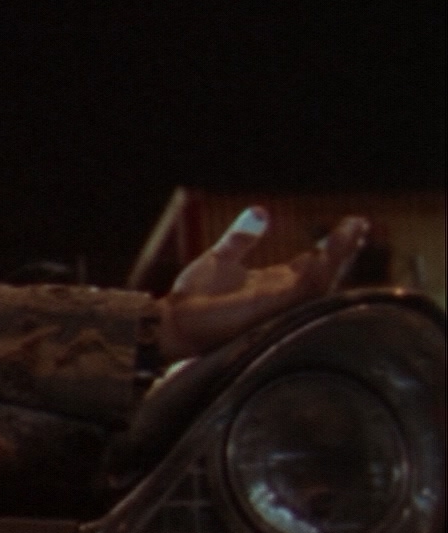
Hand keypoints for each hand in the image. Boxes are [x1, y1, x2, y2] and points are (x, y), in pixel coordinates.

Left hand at [156, 206, 369, 360]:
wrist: (174, 321)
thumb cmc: (194, 297)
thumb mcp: (220, 258)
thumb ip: (241, 238)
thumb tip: (261, 211)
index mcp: (274, 284)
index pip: (313, 264)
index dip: (332, 246)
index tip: (350, 223)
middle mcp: (281, 296)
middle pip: (325, 272)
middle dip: (343, 249)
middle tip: (359, 224)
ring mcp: (278, 304)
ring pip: (321, 281)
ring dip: (337, 256)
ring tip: (352, 230)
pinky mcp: (269, 309)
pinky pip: (300, 291)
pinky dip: (316, 272)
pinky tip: (324, 253)